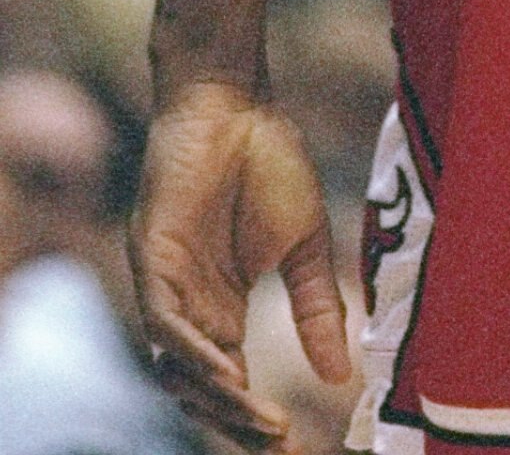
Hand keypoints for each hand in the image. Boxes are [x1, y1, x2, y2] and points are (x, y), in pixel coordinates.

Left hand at [129, 81, 350, 447]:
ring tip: (260, 415)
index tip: (295, 443)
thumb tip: (341, 375)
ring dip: (215, 398)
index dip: (256, 419)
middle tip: (279, 439)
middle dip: (238, 422)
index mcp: (223, 310)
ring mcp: (167, 288)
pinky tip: (225, 368)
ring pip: (178, 368)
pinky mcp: (152, 261)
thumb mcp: (306, 245)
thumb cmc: (269, 163)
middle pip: (203, 391)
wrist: (238, 104)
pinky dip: (192, 352)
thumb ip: (317, 309)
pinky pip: (165, 324)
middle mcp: (191, 311)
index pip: (233, 386)